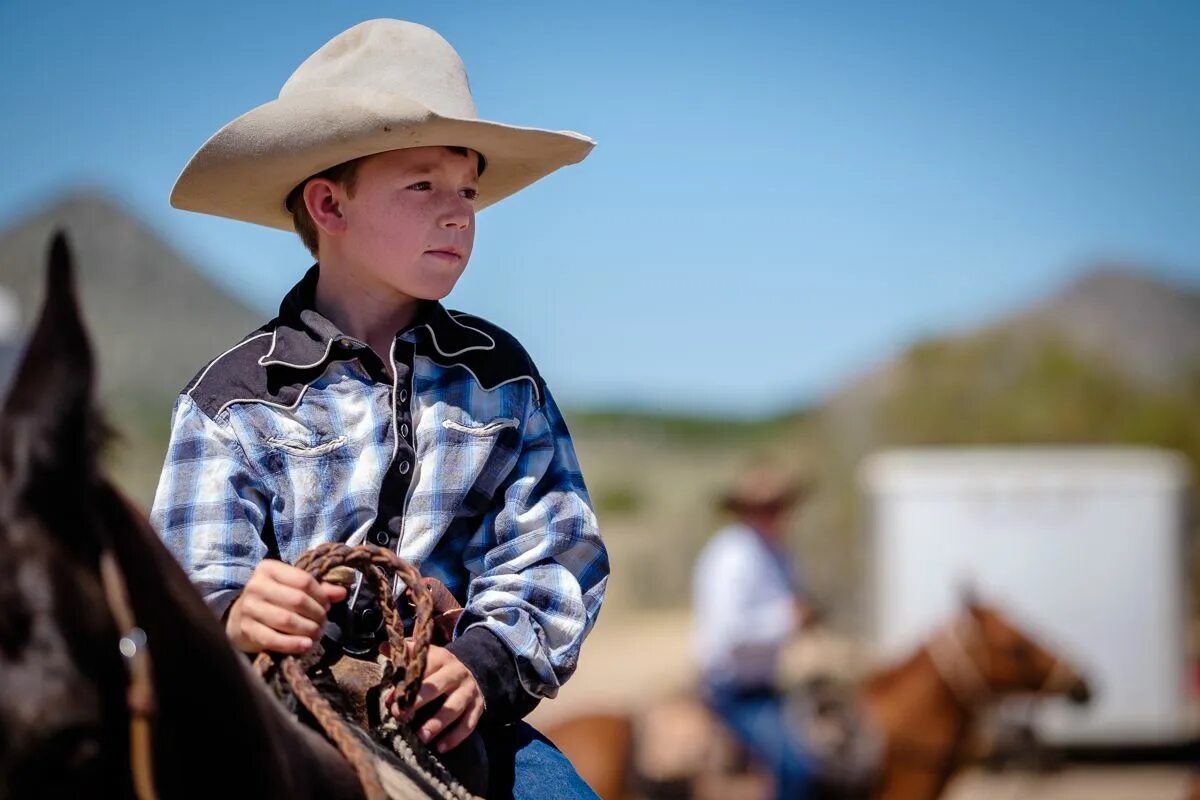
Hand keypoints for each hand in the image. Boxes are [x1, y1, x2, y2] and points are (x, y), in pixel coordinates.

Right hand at [226, 560, 347, 653]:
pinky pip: (273, 639)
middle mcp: (256, 585)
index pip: (303, 580)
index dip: (321, 595)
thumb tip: (342, 592)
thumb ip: (318, 589)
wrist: (239, 619)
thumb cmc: (273, 600)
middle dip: (316, 615)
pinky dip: (293, 644)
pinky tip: (306, 645)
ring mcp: (249, 608)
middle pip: (297, 600)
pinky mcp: (246, 629)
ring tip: (317, 634)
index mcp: (268, 569)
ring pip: (287, 620)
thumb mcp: (293, 589)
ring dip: (308, 630)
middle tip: (323, 623)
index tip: (327, 606)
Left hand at [386, 643, 483, 752]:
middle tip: (400, 716)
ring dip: (437, 723)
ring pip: (454, 707)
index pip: (423, 668)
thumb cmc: (437, 669)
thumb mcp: (425, 657)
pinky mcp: (478, 707)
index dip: (406, 683)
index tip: (391, 699)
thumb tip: (383, 647)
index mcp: (441, 658)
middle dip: (418, 702)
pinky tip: (441, 747)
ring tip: (421, 737)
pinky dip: (455, 736)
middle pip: (437, 686)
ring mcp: (469, 690)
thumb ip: (405, 655)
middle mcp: (456, 672)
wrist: (470, 673)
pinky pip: (469, 724)